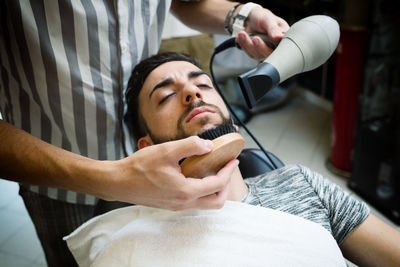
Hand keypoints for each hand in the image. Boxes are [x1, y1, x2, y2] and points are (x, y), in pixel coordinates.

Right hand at [103, 136, 237, 209]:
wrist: (118, 182)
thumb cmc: (139, 167)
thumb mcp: (167, 150)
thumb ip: (190, 146)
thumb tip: (209, 146)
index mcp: (186, 192)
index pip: (216, 184)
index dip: (228, 172)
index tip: (233, 161)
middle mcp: (183, 203)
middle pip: (216, 202)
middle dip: (226, 186)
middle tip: (226, 169)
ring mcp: (176, 206)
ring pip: (205, 204)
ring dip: (214, 189)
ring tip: (214, 171)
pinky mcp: (170, 204)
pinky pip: (194, 202)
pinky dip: (202, 191)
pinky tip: (196, 175)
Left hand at [236, 7, 288, 60]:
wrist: (251, 19)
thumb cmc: (262, 18)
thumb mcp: (268, 19)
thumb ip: (273, 29)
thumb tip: (279, 37)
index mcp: (283, 38)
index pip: (284, 48)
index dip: (277, 47)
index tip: (270, 39)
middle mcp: (275, 47)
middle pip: (270, 54)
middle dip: (261, 47)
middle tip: (255, 38)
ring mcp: (265, 52)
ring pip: (258, 55)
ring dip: (248, 44)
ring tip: (243, 33)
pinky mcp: (256, 54)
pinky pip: (249, 53)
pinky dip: (244, 44)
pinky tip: (241, 36)